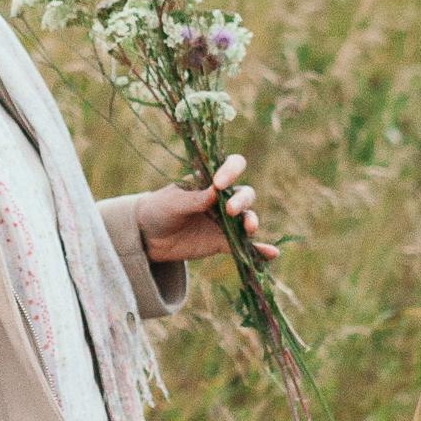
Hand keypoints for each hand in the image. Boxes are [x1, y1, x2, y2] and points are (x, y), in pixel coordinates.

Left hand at [136, 153, 278, 267]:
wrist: (148, 237)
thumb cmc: (159, 209)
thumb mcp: (173, 202)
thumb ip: (194, 199)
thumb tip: (216, 192)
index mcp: (210, 180)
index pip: (232, 167)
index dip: (231, 171)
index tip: (219, 183)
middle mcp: (223, 198)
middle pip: (244, 194)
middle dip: (241, 201)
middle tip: (228, 210)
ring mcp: (225, 221)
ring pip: (247, 218)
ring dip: (251, 221)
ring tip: (249, 228)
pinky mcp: (223, 242)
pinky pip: (244, 246)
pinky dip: (259, 250)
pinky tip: (272, 253)